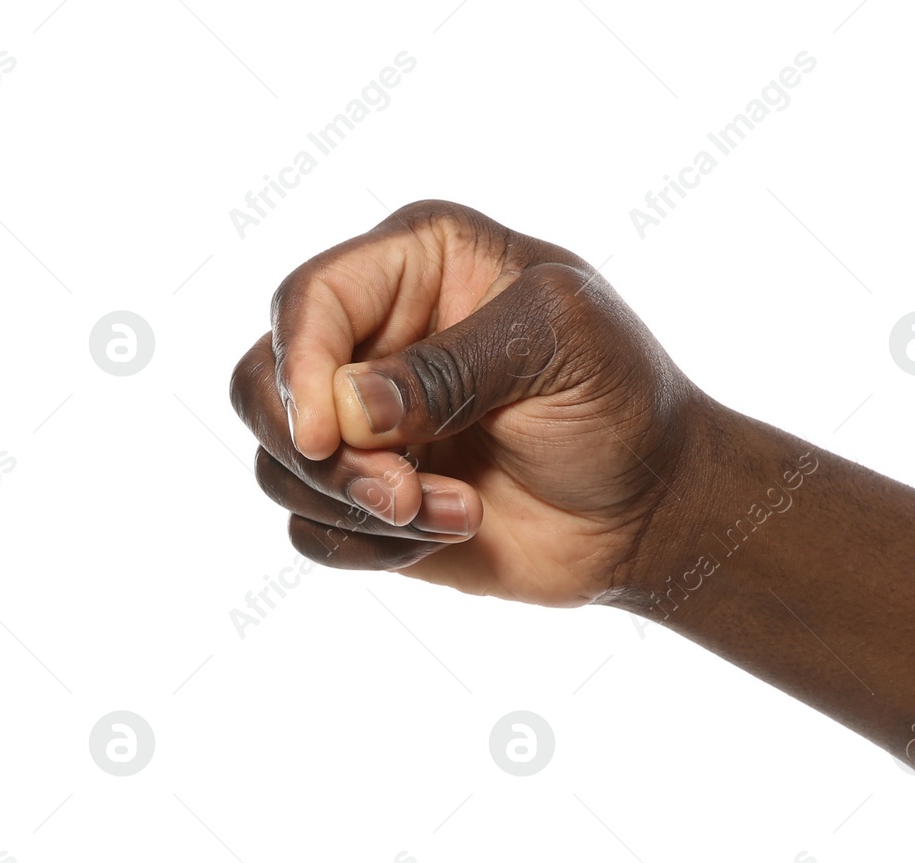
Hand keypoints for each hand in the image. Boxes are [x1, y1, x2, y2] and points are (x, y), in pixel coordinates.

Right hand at [229, 200, 707, 605]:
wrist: (653, 506)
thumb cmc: (621, 403)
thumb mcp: (560, 347)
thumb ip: (452, 368)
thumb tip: (345, 409)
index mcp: (418, 263)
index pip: (308, 299)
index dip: (299, 366)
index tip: (327, 437)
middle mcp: (374, 335)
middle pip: (261, 382)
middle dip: (318, 453)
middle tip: (399, 493)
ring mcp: (364, 423)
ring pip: (278, 464)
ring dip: (360, 507)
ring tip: (458, 511)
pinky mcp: (368, 498)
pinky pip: (310, 529)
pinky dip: (368, 546)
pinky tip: (452, 530)